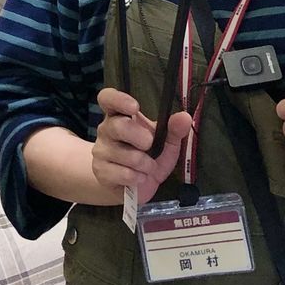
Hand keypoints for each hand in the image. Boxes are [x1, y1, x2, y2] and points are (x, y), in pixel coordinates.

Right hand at [91, 88, 193, 206]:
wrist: (130, 186)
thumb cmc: (147, 158)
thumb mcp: (164, 144)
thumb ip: (174, 130)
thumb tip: (184, 117)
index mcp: (119, 116)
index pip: (108, 98)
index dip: (118, 99)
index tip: (135, 108)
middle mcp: (106, 130)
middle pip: (118, 126)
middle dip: (140, 137)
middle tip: (149, 144)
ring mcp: (101, 151)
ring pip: (126, 155)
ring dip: (145, 164)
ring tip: (147, 167)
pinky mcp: (101, 172)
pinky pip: (125, 174)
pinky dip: (139, 178)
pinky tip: (138, 178)